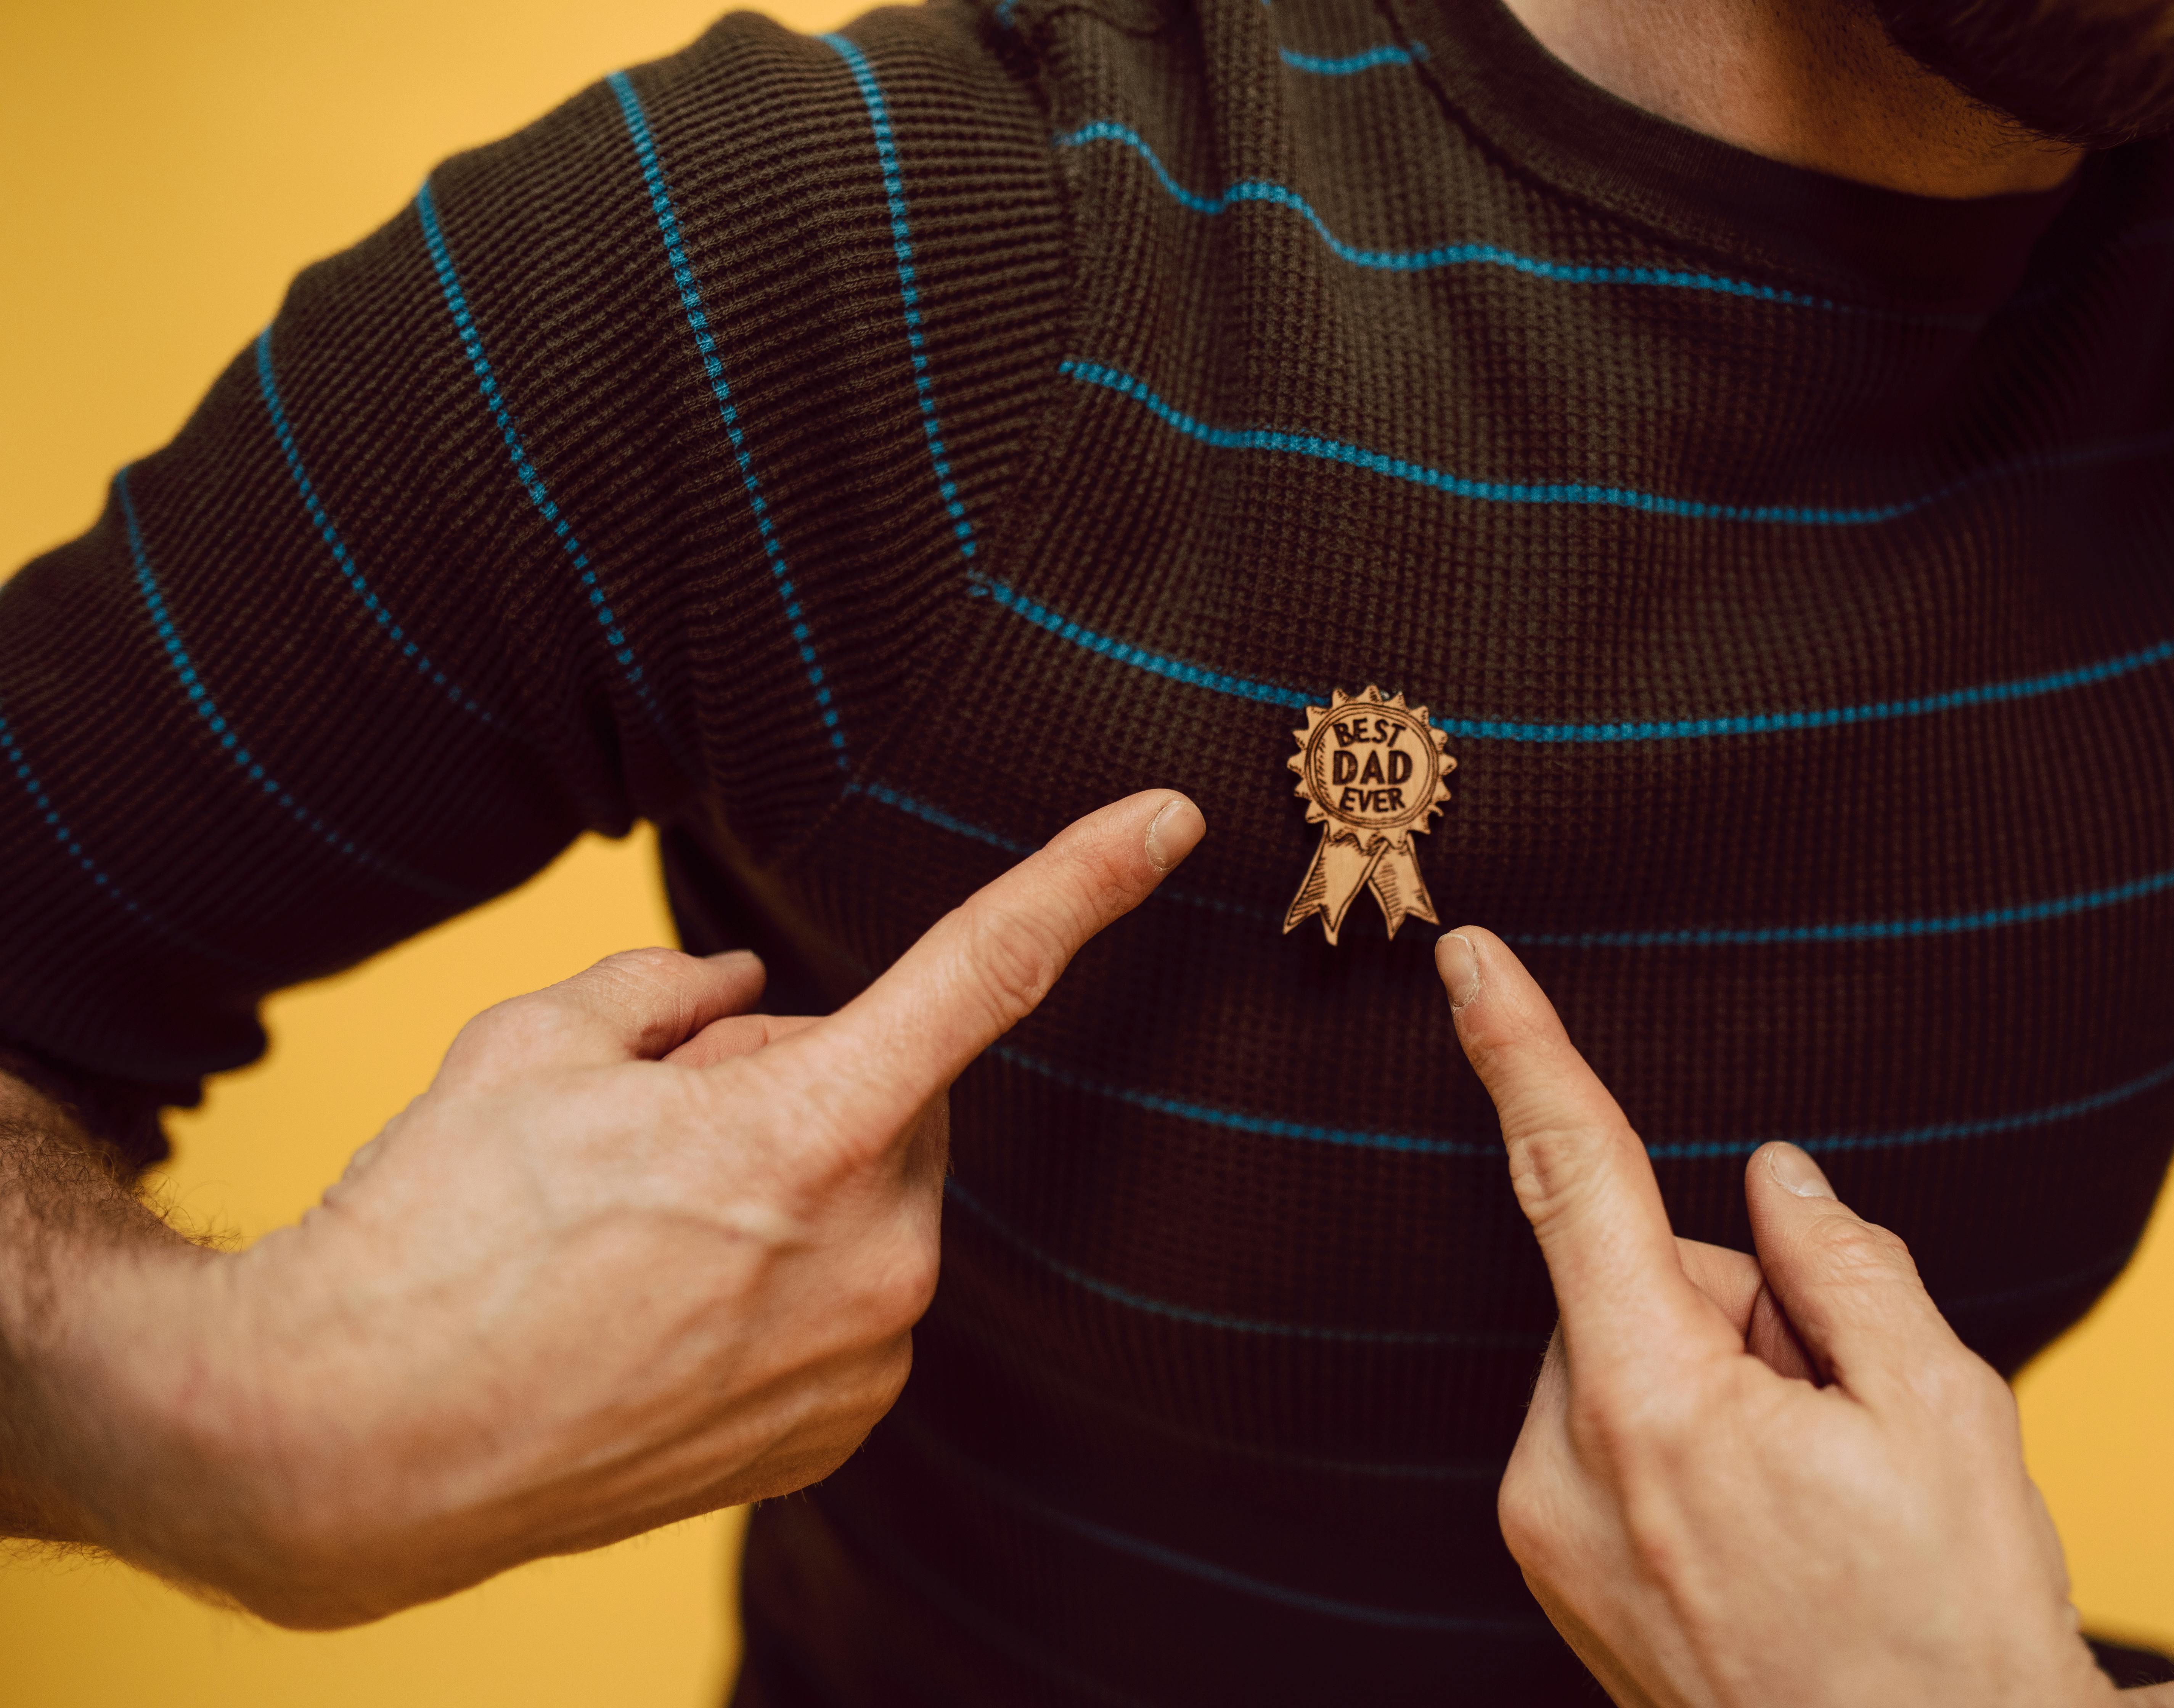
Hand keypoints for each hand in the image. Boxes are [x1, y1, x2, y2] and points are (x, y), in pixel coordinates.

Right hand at [62, 789, 1202, 1625]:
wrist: (351, 1442)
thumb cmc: (434, 1228)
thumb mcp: (535, 1044)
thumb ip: (672, 988)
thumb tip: (746, 987)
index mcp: (809, 1130)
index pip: (986, 969)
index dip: (1085, 880)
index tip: (1170, 822)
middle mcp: (872, 1249)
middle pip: (890, 1097)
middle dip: (802, 1083)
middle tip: (659, 1133)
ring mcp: (863, 1355)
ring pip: (870, 1200)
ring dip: (790, 1185)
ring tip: (641, 1235)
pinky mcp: (837, 1427)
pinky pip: (849, 1301)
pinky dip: (784, 1280)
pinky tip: (667, 1308)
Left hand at [1434, 927, 2112, 1707]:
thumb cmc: (1948, 1629)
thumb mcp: (1943, 1415)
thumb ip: (1846, 1269)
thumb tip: (1771, 1181)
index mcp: (1652, 1407)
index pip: (1570, 1178)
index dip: (1520, 1052)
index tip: (1465, 959)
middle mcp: (1563, 1467)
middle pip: (1636, 1283)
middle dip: (1740, 1307)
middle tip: (1843, 1421)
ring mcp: (1548, 1531)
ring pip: (1629, 1359)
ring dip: (1720, 1381)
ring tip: (1815, 1495)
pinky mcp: (1557, 1571)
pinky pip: (1612, 1435)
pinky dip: (1687, 1440)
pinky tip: (1770, 1525)